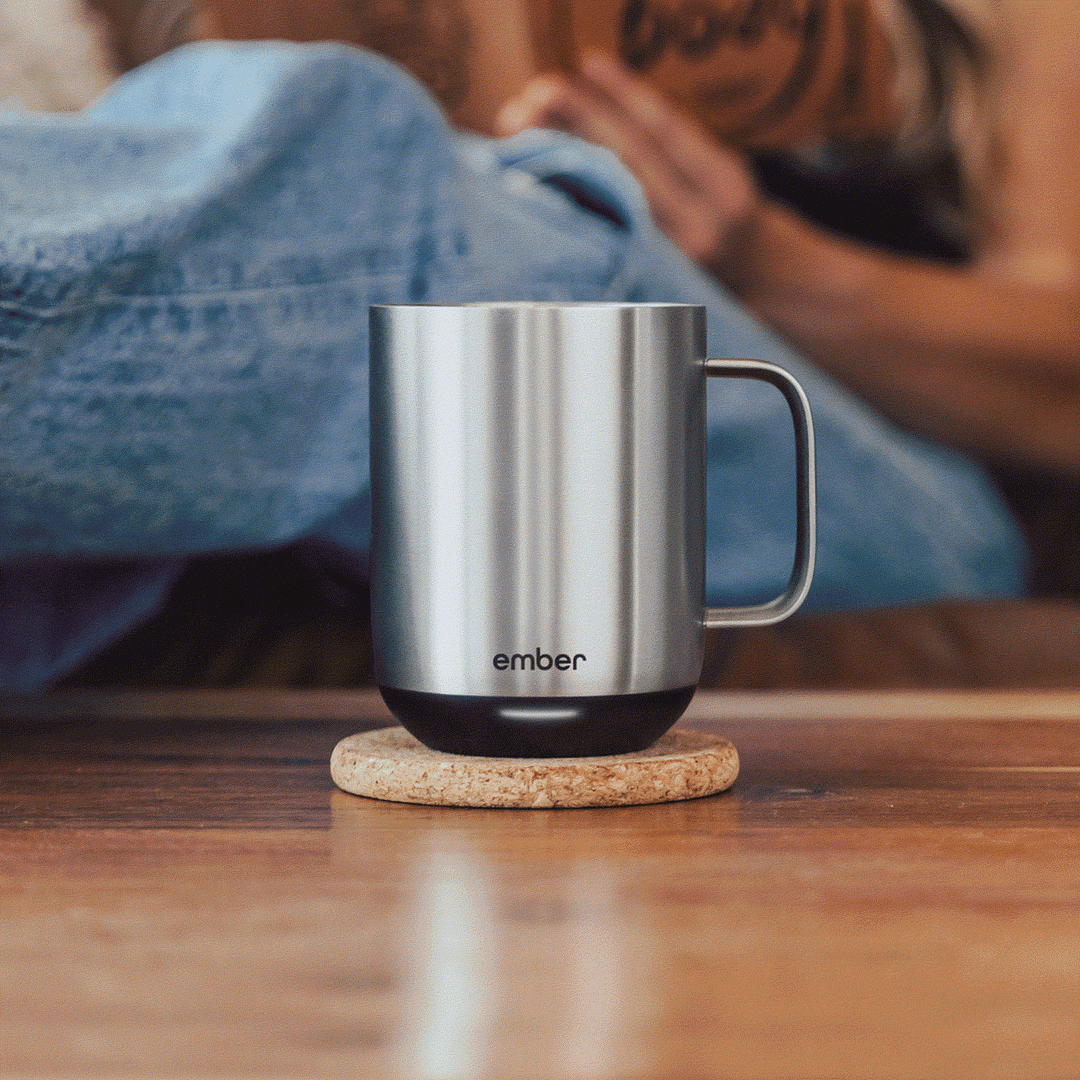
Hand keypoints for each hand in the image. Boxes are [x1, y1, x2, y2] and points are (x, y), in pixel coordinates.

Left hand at [496, 51, 759, 280]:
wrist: (755, 281)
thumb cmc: (725, 216)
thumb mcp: (719, 174)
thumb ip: (670, 146)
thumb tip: (597, 94)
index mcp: (723, 186)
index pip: (666, 130)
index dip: (625, 93)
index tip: (587, 63)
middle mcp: (699, 225)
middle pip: (629, 163)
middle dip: (579, 121)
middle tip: (537, 94)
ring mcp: (667, 261)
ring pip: (606, 200)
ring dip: (558, 159)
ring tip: (521, 127)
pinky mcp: (641, 285)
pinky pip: (595, 237)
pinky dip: (562, 203)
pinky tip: (532, 181)